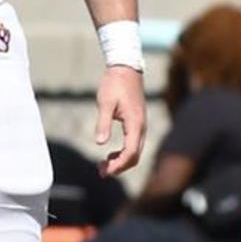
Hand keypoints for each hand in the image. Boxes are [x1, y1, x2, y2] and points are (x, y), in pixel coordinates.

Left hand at [93, 63, 145, 177]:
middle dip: (119, 167)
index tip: (105, 171)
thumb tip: (100, 143)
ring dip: (121, 161)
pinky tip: (110, 154)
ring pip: (135, 151)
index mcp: (135, 124)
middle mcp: (141, 127)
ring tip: (103, 165)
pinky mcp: (137, 123)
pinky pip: (134, 144)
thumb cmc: (114, 84)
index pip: (131, 152)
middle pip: (135, 156)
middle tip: (101, 172)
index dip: (119, 165)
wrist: (125, 69)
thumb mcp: (105, 103)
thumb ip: (103, 123)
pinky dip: (123, 153)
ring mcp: (141, 126)